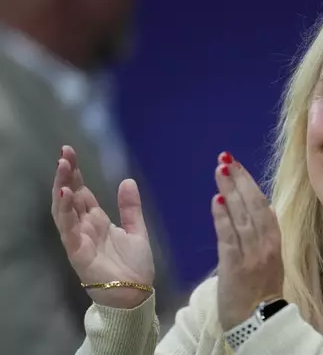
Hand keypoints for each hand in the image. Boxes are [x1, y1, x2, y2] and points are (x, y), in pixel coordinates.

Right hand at [51, 145, 154, 308]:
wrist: (137, 294)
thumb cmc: (135, 266)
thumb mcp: (136, 230)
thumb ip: (131, 207)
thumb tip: (127, 180)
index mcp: (98, 221)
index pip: (82, 192)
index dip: (75, 174)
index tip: (69, 152)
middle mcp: (85, 227)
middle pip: (70, 196)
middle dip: (66, 175)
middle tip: (64, 152)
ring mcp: (79, 239)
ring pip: (64, 209)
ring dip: (61, 187)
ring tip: (62, 166)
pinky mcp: (78, 252)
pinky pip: (68, 229)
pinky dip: (65, 212)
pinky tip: (65, 194)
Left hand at [212, 152, 283, 330]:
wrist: (259, 323)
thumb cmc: (260, 292)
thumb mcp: (268, 259)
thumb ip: (260, 235)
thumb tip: (251, 209)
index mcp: (275, 241)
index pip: (262, 205)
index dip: (250, 184)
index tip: (238, 165)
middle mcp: (266, 244)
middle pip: (253, 205)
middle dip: (239, 180)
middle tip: (226, 159)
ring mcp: (252, 255)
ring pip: (241, 216)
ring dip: (230, 191)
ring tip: (220, 171)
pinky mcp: (236, 266)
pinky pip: (229, 237)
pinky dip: (223, 218)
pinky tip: (216, 201)